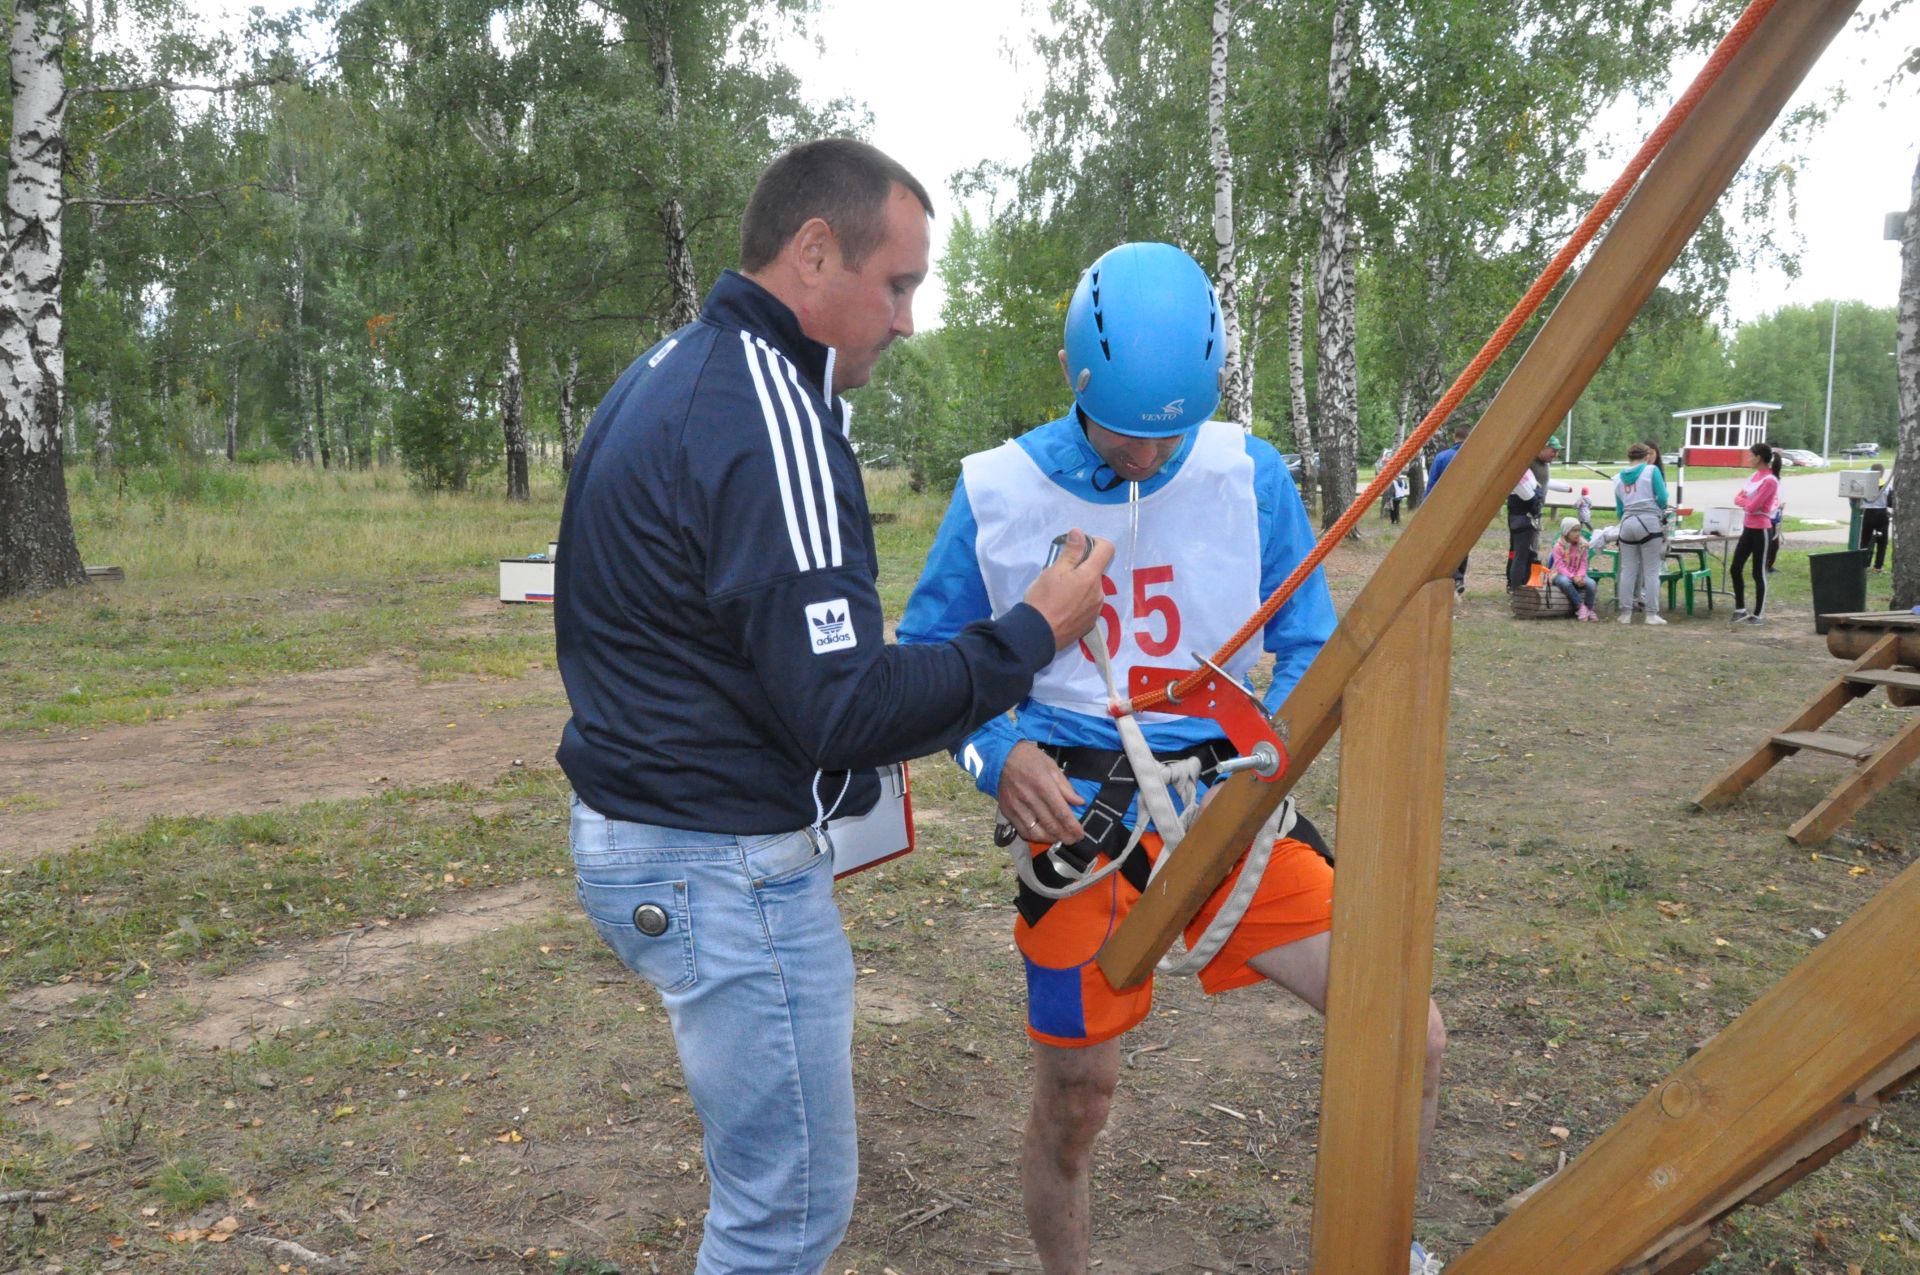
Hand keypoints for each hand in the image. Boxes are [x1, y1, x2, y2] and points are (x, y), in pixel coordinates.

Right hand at [996, 741, 1085, 845]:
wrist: (1003, 756)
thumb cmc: (1031, 759)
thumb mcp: (1053, 767)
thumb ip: (1066, 787)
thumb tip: (1080, 803)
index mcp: (1043, 785)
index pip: (1061, 813)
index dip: (1073, 827)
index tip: (1080, 834)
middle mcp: (1029, 798)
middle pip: (1050, 825)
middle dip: (1065, 836)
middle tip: (1073, 840)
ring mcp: (1016, 807)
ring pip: (1035, 833)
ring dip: (1050, 840)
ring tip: (1060, 839)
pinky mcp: (1007, 811)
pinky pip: (1022, 831)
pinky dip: (1034, 837)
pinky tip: (1043, 835)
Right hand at [1021, 529, 1116, 651]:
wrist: (1037, 635)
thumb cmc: (1043, 599)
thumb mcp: (1053, 571)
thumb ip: (1070, 552)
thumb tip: (1079, 533)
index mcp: (1091, 576)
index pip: (1107, 549)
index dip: (1095, 542)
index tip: (1079, 547)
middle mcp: (1099, 592)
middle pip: (1097, 571)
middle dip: (1082, 567)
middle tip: (1060, 573)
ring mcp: (1096, 610)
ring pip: (1092, 589)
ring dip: (1081, 586)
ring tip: (1060, 593)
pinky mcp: (1090, 623)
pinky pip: (1088, 605)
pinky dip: (1079, 601)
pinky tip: (1063, 608)